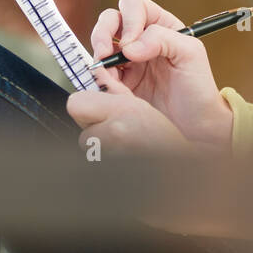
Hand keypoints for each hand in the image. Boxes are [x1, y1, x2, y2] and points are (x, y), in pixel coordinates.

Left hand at [67, 66, 224, 232]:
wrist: (176, 176)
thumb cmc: (165, 142)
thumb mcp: (141, 107)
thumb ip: (115, 92)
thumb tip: (96, 76)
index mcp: (120, 112)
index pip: (75, 104)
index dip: (85, 108)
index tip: (96, 112)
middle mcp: (112, 134)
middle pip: (82, 132)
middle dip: (95, 133)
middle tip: (118, 135)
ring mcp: (107, 158)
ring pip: (88, 151)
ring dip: (100, 150)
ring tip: (124, 150)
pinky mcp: (103, 174)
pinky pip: (95, 165)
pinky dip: (104, 163)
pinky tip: (123, 162)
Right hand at [90, 0, 233, 149]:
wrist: (195, 125)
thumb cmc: (198, 88)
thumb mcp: (191, 54)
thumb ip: (162, 38)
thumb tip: (129, 46)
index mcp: (161, 25)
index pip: (134, 6)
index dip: (129, 20)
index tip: (131, 44)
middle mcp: (141, 39)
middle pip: (110, 20)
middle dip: (103, 34)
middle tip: (105, 54)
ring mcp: (128, 61)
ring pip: (101, 46)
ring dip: (102, 61)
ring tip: (114, 79)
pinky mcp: (119, 82)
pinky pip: (101, 73)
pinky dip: (102, 80)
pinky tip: (118, 91)